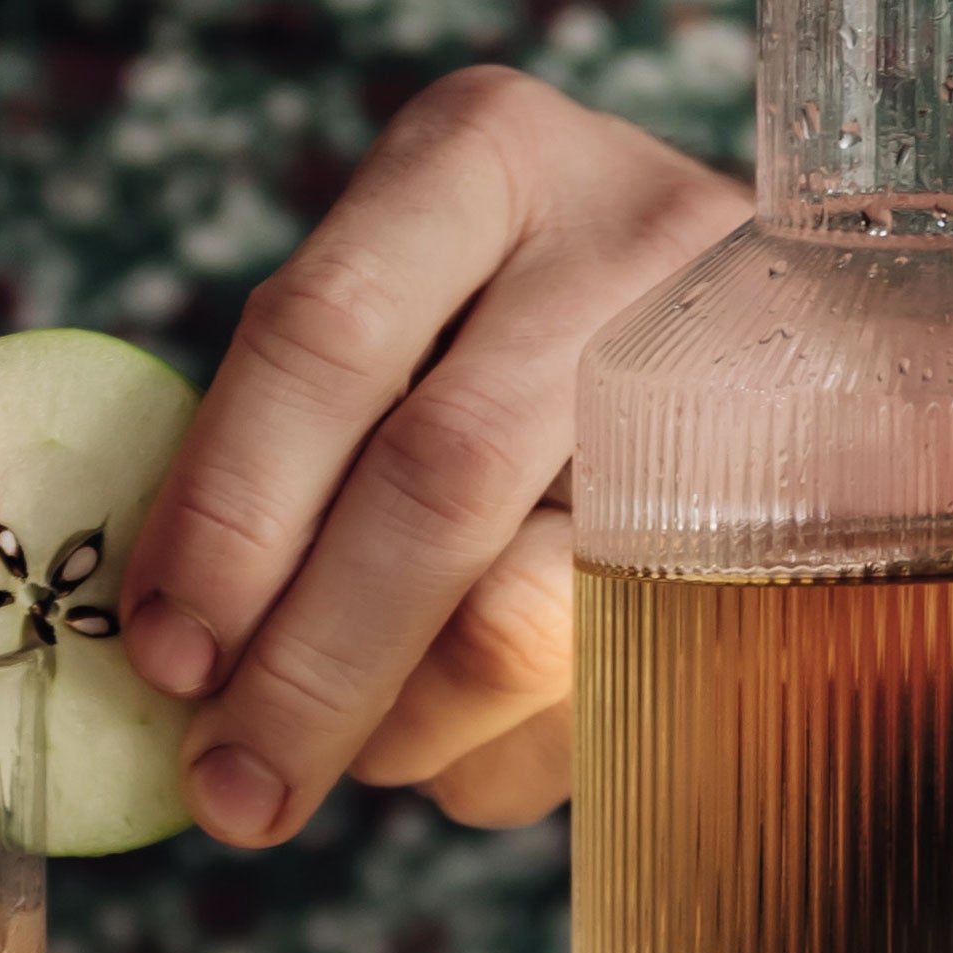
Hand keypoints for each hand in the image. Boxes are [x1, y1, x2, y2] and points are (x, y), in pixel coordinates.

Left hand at [120, 68, 750, 843]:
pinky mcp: (788, 516)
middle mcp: (626, 240)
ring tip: (345, 752)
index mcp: (477, 159)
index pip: (322, 339)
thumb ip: (279, 447)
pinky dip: (498, 749)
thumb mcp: (370, 330)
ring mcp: (729, 376)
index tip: (164, 658)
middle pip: (435, 481)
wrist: (714, 327)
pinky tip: (456, 741)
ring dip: (403, 723)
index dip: (228, 514)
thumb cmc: (473, 338)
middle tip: (229, 793)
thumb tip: (179, 663)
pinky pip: (609, 688)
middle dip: (308, 665)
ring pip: (532, 608)